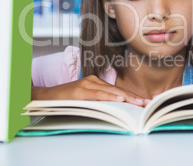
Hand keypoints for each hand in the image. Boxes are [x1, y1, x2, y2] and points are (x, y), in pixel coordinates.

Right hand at [31, 75, 148, 106]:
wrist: (45, 97)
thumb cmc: (66, 100)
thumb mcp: (85, 100)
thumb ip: (99, 102)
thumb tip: (117, 111)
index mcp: (96, 83)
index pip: (118, 91)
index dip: (132, 97)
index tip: (145, 102)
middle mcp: (93, 81)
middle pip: (118, 91)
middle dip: (134, 98)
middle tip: (147, 103)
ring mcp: (87, 84)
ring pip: (111, 92)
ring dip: (126, 98)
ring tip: (139, 103)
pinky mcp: (80, 90)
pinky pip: (98, 94)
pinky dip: (109, 97)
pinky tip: (119, 100)